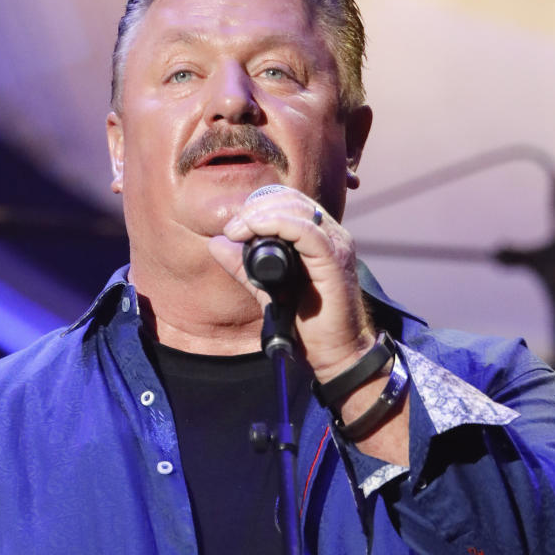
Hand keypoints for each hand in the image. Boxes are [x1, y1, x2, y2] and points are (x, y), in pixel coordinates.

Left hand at [208, 186, 376, 380]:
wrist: (336, 354)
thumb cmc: (308, 324)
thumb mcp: (268, 289)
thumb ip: (245, 266)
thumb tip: (217, 243)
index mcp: (319, 237)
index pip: (289, 201)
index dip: (258, 204)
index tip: (233, 227)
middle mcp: (332, 236)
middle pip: (292, 200)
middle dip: (256, 207)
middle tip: (232, 229)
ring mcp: (337, 246)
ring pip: (298, 210)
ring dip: (261, 214)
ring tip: (237, 232)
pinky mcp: (336, 261)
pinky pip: (306, 231)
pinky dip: (277, 225)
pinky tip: (255, 232)